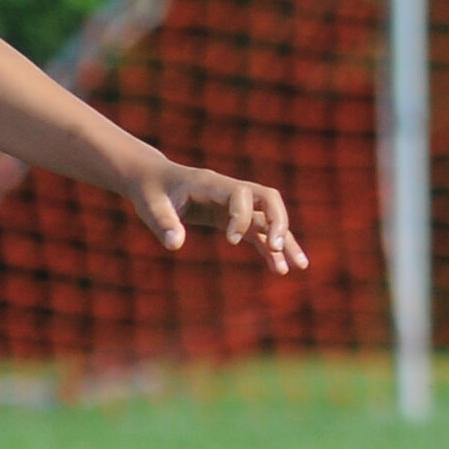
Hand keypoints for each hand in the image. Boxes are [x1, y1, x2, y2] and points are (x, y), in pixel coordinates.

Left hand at [127, 162, 307, 272]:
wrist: (154, 180)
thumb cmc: (151, 192)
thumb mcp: (150, 206)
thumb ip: (163, 223)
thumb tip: (175, 244)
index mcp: (211, 184)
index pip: (241, 194)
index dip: (242, 216)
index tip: (231, 241)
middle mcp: (230, 191)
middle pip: (268, 199)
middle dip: (277, 222)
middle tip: (276, 247)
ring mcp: (235, 205)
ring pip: (270, 218)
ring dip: (285, 240)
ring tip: (299, 266)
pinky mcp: (233, 218)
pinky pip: (259, 232)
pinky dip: (270, 249)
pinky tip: (279, 269)